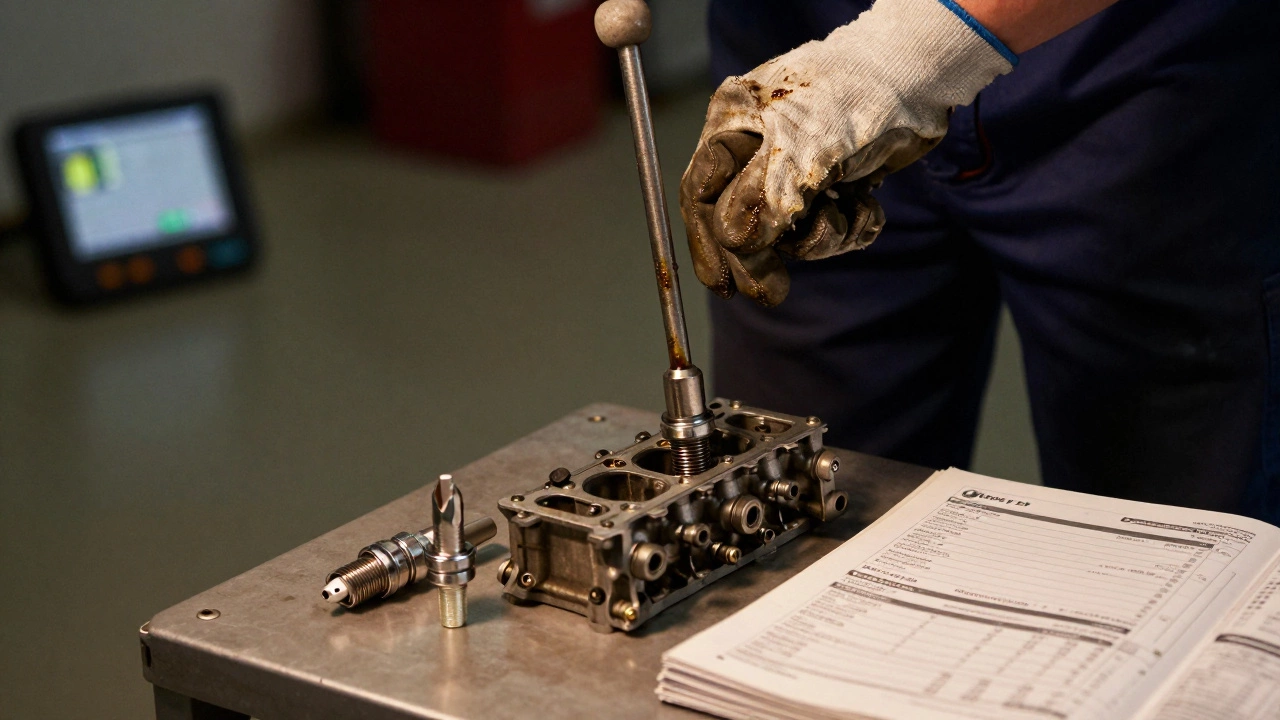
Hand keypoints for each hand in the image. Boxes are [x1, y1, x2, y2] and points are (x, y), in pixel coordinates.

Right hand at [680, 0, 1013, 305]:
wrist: (924, 78)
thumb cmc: (856, 96)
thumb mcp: (802, 151)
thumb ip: (761, 200)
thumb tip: (731, 241)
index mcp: (734, 125)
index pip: (702, 193)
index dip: (705, 242)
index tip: (722, 285)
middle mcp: (757, 147)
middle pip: (740, 220)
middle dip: (761, 258)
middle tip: (771, 295)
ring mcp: (795, 167)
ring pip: (788, 231)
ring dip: (822, 235)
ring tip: (847, 214)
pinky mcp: (832, 183)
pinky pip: (825, 227)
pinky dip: (850, 226)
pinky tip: (867, 206)